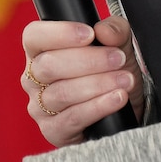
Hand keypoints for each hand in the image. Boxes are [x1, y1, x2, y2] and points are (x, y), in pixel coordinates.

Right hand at [21, 16, 142, 146]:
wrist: (126, 107)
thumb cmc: (112, 71)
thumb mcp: (119, 44)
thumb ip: (115, 30)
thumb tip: (104, 31)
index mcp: (40, 51)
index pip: (34, 36)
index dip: (59, 33)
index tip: (90, 34)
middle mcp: (34, 79)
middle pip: (49, 65)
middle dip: (89, 61)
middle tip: (118, 59)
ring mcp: (40, 107)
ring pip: (62, 93)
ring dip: (98, 84)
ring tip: (124, 80)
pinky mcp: (53, 131)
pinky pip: (72, 118)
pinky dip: (98, 107)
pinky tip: (117, 98)